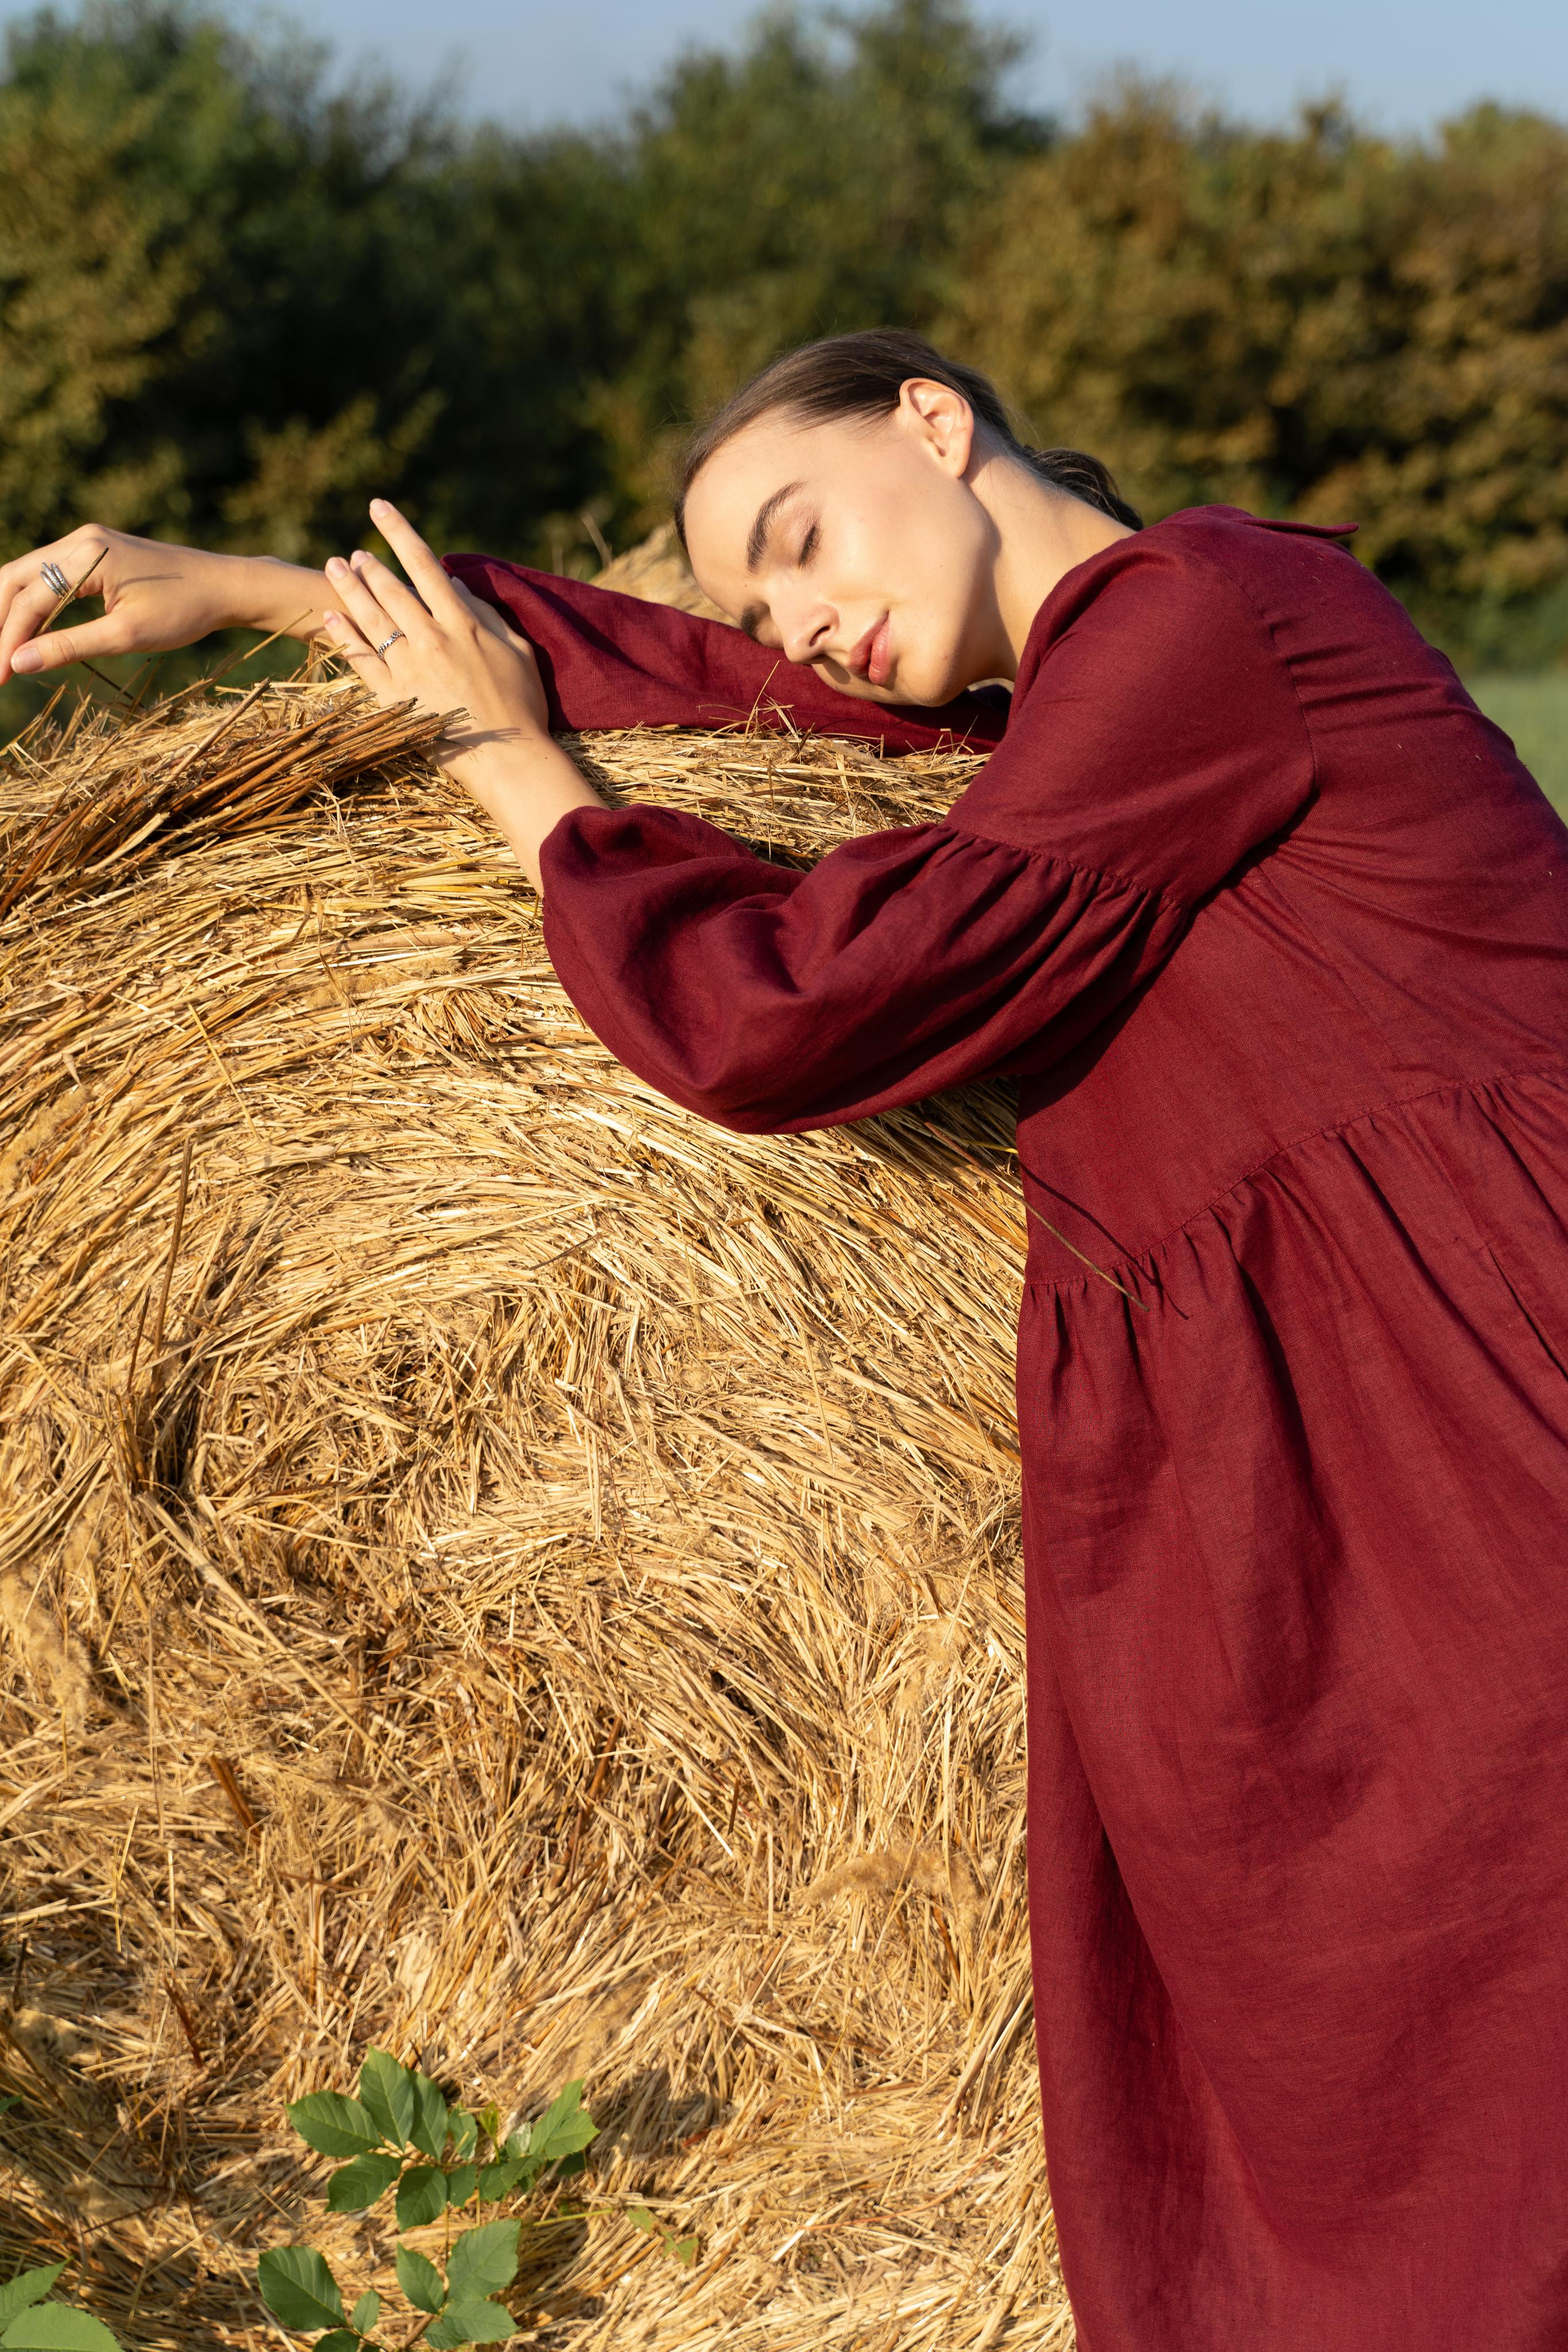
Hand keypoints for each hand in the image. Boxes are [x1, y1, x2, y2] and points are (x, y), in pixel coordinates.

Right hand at [0, 526, 326, 683]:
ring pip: (28, 576)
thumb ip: (70, 646)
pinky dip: (33, 604)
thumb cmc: (184, 611)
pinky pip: (49, 576)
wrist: (225, 586)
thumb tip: (19, 663)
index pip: (30, 599)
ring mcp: (86, 543)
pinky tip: (27, 633)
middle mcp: (80, 540)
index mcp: (87, 554)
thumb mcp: (127, 635)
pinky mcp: (95, 552)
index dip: (7, 639)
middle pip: (15, 579)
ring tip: (4, 654)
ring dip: (11, 614)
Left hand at [323, 500, 601, 886]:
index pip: (423, 564)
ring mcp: (409, 667)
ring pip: (370, 617)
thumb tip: (459, 586)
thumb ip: (487, 614)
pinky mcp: (394, 696)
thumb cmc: (522, 705)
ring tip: (335, 568)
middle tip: (353, 553)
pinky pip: (361, 659)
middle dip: (369, 565)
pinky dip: (343, 634)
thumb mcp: (517, 650)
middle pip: (390, 588)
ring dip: (349, 589)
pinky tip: (330, 616)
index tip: (379, 509)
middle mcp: (431, 637)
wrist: (507, 757)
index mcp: (462, 622)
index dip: (398, 531)